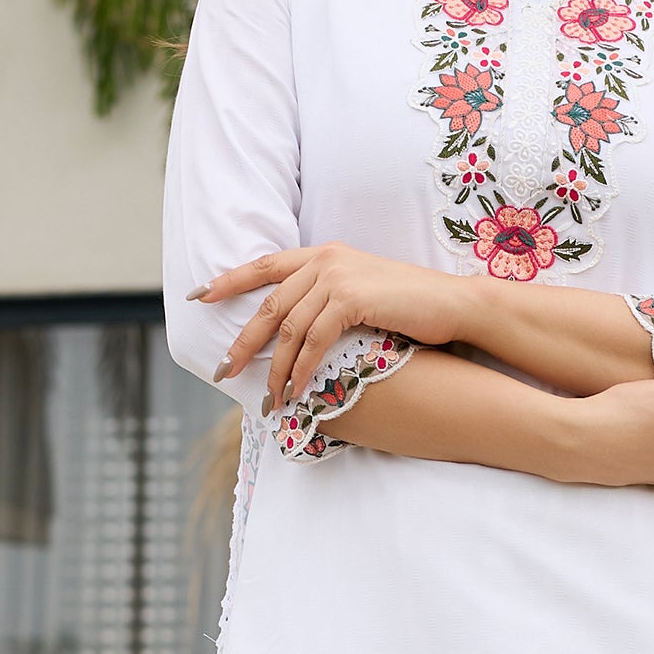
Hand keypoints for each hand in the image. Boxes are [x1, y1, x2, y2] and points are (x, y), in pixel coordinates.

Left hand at [194, 245, 472, 407]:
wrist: (454, 304)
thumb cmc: (413, 307)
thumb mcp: (362, 294)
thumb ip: (329, 300)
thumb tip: (300, 331)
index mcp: (323, 254)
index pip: (265, 265)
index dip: (229, 280)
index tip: (199, 296)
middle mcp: (325, 259)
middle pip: (268, 304)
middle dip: (243, 342)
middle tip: (223, 371)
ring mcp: (338, 276)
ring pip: (289, 328)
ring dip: (275, 369)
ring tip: (269, 399)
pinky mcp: (352, 298)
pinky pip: (313, 339)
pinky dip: (301, 369)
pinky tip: (297, 391)